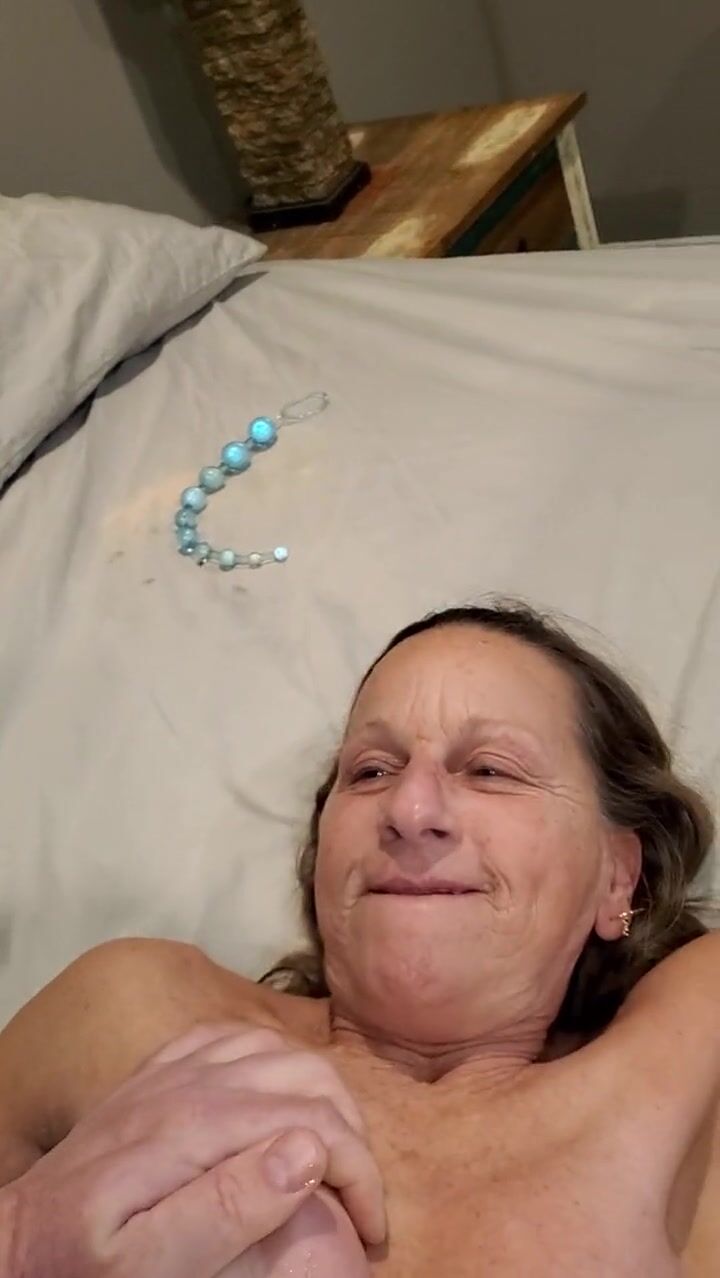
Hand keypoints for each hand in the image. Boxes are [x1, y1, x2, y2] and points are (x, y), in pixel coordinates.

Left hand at [1, 1022, 385, 1277]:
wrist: (17, 1240)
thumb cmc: (82, 1266)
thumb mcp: (148, 1266)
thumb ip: (228, 1208)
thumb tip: (308, 1149)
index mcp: (198, 1126)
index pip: (315, 1122)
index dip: (360, 1173)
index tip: (370, 1231)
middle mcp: (193, 1081)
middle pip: (310, 1076)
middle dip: (354, 1133)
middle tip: (362, 1199)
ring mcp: (176, 1068)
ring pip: (282, 1049)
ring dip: (324, 1094)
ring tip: (335, 1154)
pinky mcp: (162, 1070)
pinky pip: (237, 1036)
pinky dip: (277, 1059)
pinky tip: (280, 1098)